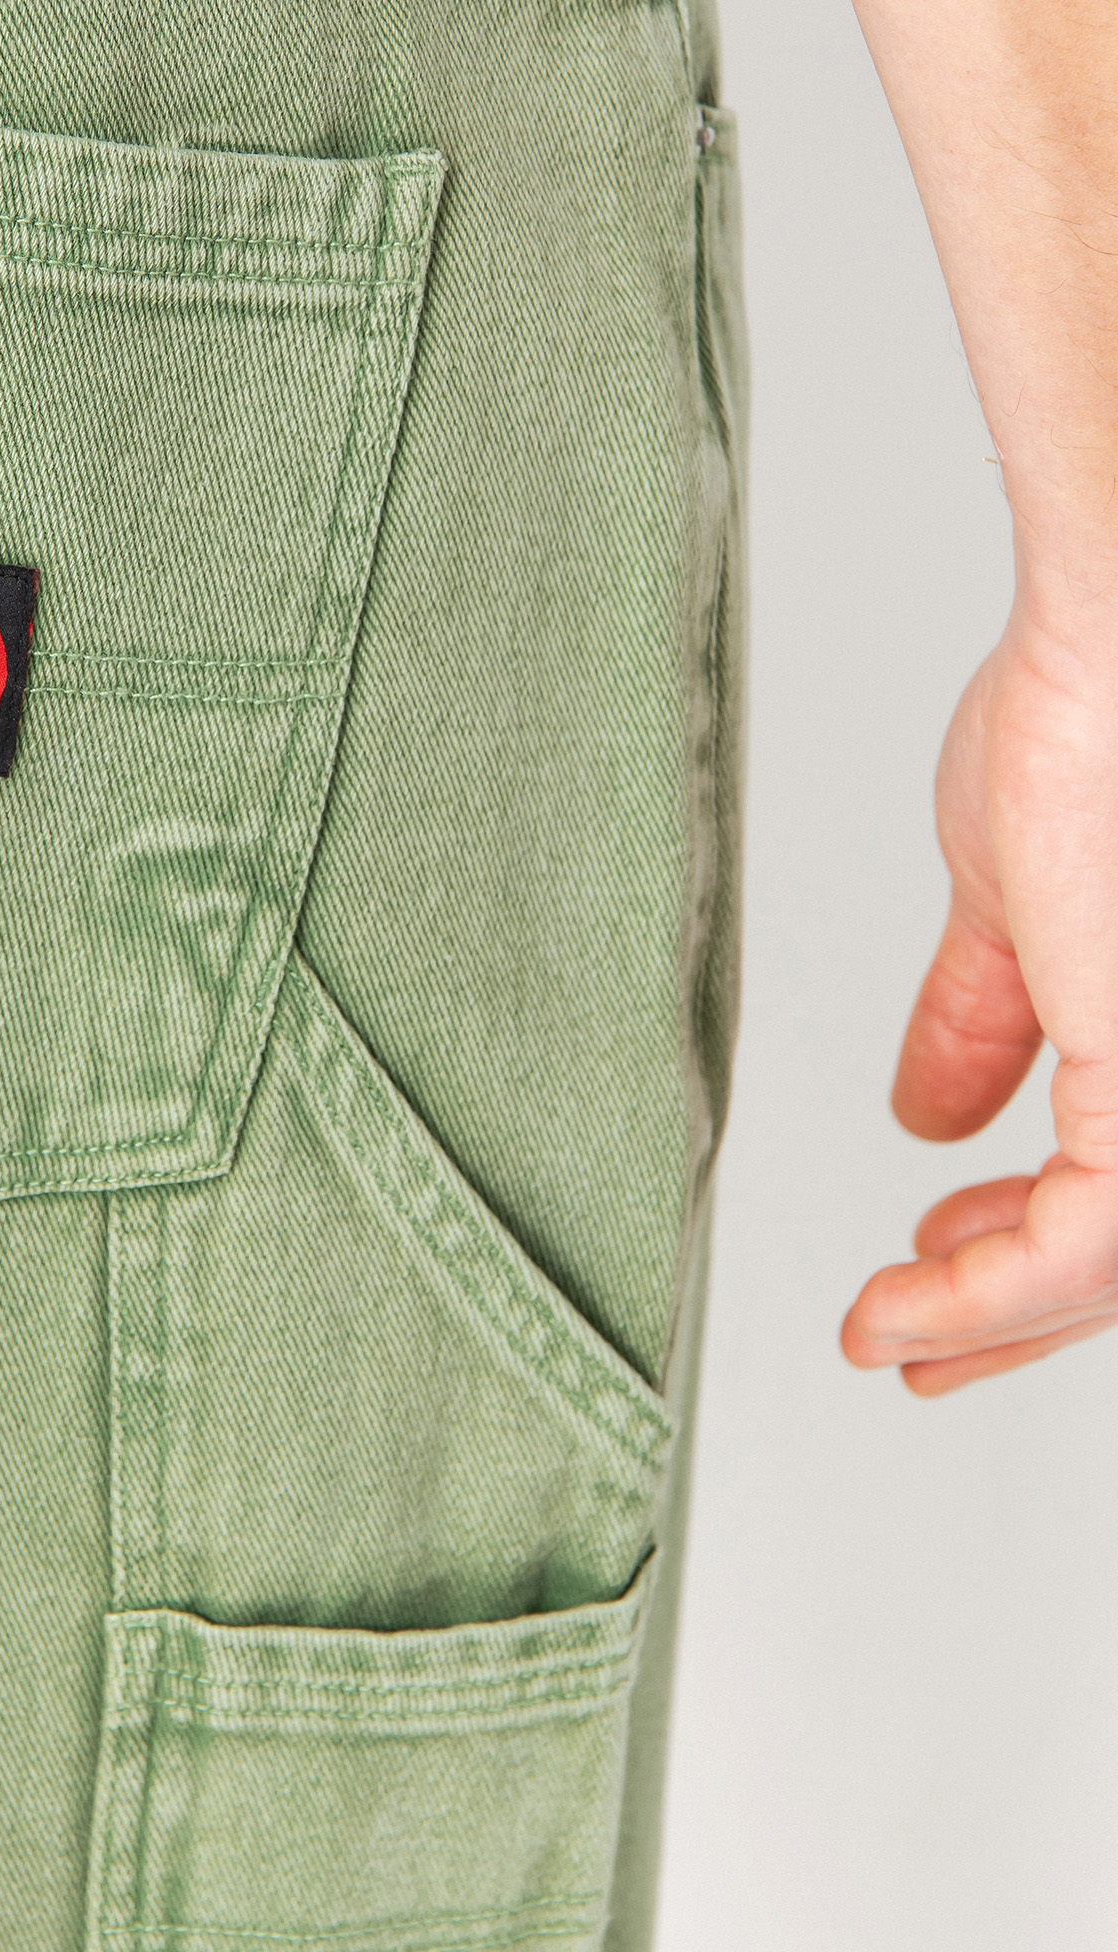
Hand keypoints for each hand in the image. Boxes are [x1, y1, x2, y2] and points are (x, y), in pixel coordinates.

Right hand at [841, 620, 1117, 1392]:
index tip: (936, 1259)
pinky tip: (910, 1309)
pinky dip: (988, 1296)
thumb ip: (986, 1022)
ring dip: (989, 1318)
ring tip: (887, 1330)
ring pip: (1113, 1262)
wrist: (1109, 639)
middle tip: (919, 1345)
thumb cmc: (1086, 723)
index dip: (1031, 1251)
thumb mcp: (1019, 915)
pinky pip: (1088, 1243)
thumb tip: (931, 1115)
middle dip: (1015, 1311)